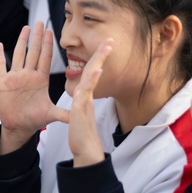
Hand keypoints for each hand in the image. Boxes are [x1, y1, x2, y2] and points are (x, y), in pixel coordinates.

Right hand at [0, 23, 69, 153]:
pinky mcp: (2, 82)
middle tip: (40, 22)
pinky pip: (1, 65)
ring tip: (26, 28)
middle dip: (37, 37)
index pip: (45, 58)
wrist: (18, 126)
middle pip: (33, 52)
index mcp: (40, 80)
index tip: (50, 31)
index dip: (47, 45)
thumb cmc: (34, 120)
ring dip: (21, 41)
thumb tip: (81, 114)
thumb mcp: (51, 115)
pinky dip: (0, 55)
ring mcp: (14, 77)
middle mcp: (28, 75)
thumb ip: (65, 113)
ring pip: (18, 54)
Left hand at [68, 39, 111, 166]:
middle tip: (110, 40)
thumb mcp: (80, 115)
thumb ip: (83, 104)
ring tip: (106, 47)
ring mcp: (86, 102)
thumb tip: (83, 96)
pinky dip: (93, 80)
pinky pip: (87, 92)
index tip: (103, 47)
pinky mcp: (82, 109)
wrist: (85, 152)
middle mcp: (87, 96)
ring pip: (92, 77)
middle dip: (102, 55)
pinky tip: (98, 70)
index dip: (96, 60)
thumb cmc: (82, 134)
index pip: (91, 74)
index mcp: (84, 96)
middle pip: (95, 71)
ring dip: (99, 61)